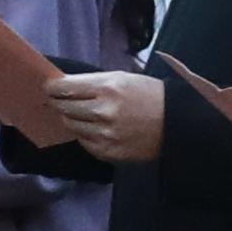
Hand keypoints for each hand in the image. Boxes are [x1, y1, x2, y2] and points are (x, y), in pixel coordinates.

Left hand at [40, 69, 160, 164]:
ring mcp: (105, 134)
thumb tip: (61, 86)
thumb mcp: (123, 78)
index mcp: (107, 88)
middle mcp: (103, 112)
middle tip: (63, 101)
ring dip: (73, 119)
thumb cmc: (151, 95)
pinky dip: (86, 134)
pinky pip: (83, 141)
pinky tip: (99, 128)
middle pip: (62, 107)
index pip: (62, 88)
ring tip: (86, 115)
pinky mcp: (108, 151)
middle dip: (60, 103)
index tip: (51, 88)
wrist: (180, 123)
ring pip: (71, 125)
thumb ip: (92, 82)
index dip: (52, 87)